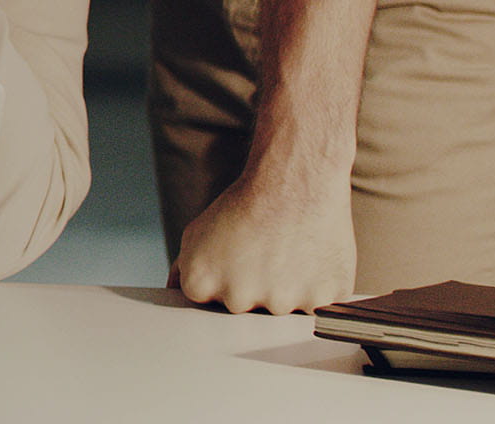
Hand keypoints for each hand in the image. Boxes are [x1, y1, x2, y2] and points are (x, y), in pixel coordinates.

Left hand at [172, 168, 355, 313]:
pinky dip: (318, 287)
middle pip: (248, 310)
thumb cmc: (248, 204)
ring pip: (285, 311)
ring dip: (289, 289)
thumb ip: (184, 269)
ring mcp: (280, 305)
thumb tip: (174, 293)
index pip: (211, 302)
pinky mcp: (320, 303)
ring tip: (289, 252)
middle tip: (265, 252)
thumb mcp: (198, 232)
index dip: (227, 279)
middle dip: (255, 288)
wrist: (294, 183)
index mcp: (201, 285)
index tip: (237, 260)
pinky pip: (319, 306)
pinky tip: (312, 259)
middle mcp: (237, 300)